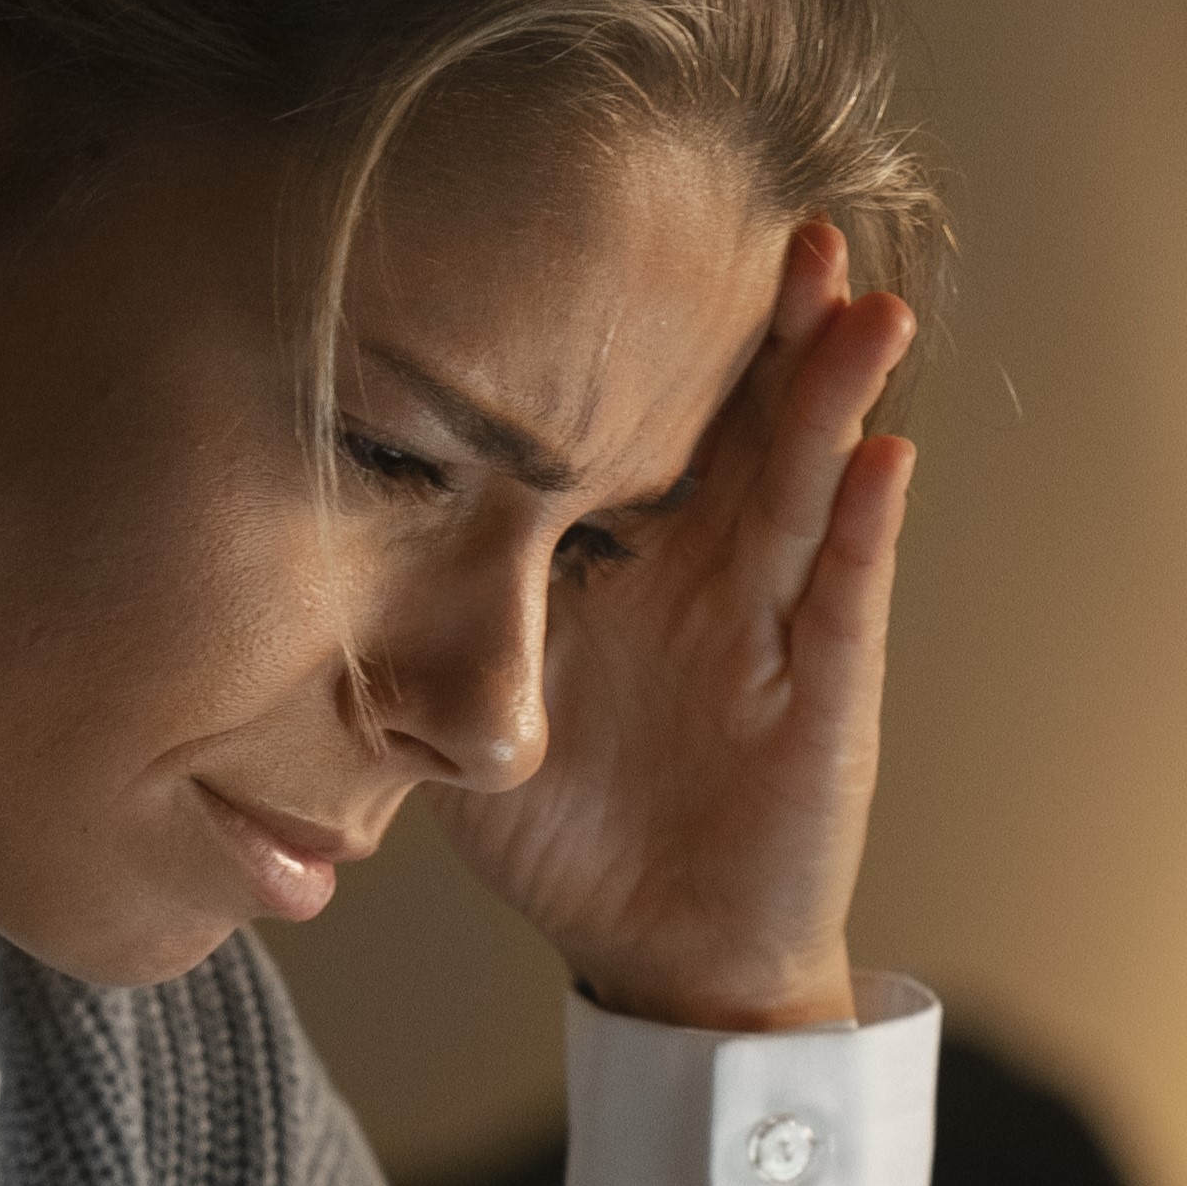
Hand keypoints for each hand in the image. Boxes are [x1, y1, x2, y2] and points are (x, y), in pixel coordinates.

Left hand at [441, 220, 916, 1030]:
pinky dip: (866, 527)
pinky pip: (844, 599)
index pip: (640, 432)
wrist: (661, 958)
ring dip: (838, 395)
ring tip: (865, 303)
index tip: (633, 240)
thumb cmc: (571, 840)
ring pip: (806, 487)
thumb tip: (299, 569)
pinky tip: (887, 455)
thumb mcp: (468, 721)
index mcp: (624, 566)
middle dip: (768, 329)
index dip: (644, 346)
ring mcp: (771, 625)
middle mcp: (706, 575)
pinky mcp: (823, 693)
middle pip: (743, 426)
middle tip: (788, 227)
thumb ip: (417, 640)